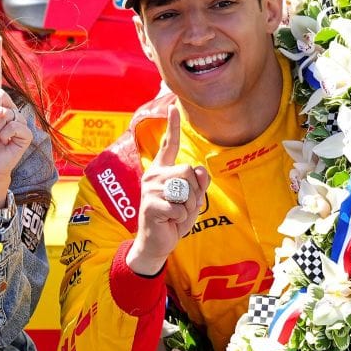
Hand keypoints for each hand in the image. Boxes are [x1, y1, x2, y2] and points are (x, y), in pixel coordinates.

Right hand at [129, 103, 209, 275]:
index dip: (172, 126)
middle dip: (195, 192)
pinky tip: (170, 221)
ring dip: (188, 207)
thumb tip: (199, 171)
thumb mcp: (192, 200)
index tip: (173, 107)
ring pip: (186, 190)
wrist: (158, 243)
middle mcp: (154, 175)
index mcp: (163, 171)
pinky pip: (180, 207)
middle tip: (183, 206)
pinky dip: (181, 218)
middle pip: (188, 171)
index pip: (170, 145)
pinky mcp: (150, 204)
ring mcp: (150, 189)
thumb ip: (199, 184)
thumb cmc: (174, 218)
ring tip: (176, 214)